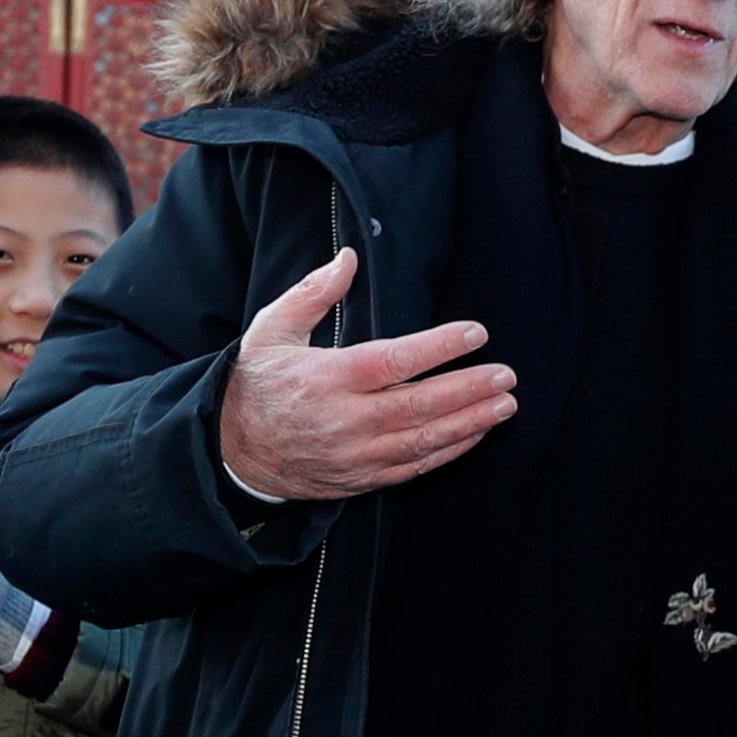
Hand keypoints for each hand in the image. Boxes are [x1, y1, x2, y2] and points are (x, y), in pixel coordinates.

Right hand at [214, 250, 514, 502]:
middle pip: (418, 405)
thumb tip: (348, 257)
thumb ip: (313, 293)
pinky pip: (414, 468)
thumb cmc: (257, 383)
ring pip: (423, 441)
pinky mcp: (361, 479)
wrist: (230, 452)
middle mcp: (344, 421)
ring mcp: (355, 455)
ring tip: (506, 404)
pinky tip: (476, 432)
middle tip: (506, 375)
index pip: (393, 362)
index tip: (476, 333)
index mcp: (325, 379)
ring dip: (470, 422)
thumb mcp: (272, 330)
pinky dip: (449, 451)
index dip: (439, 348)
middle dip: (468, 389)